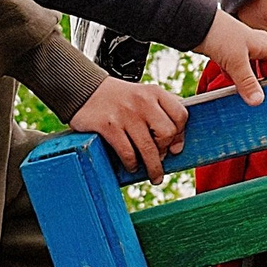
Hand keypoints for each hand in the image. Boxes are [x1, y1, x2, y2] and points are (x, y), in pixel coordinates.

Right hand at [71, 75, 190, 178]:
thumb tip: (177, 141)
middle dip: (165, 151)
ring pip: (148, 148)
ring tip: (154, 175)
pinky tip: (132, 166)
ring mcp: (125, 114)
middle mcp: (143, 101)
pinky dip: (132, 164)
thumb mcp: (145, 94)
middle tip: (160, 159)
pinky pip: (127, 152)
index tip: (175, 148)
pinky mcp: (108, 126)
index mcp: (155, 93)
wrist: (86, 90)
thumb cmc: (120, 98)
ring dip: (153, 167)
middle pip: (166, 133)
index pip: (180, 115)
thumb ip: (163, 110)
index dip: (180, 135)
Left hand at [198, 12, 266, 107]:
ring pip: (251, 63)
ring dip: (251, 76)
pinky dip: (236, 74)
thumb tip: (258, 101)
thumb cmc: (222, 36)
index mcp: (263, 43)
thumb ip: (247, 83)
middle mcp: (254, 43)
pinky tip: (231, 83)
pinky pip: (236, 65)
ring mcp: (240, 46)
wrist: (198, 25)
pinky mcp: (226, 50)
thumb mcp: (237, 63)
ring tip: (249, 89)